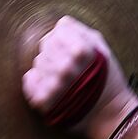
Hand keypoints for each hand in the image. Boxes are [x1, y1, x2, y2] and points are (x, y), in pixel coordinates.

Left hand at [22, 16, 137, 138]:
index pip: (58, 30)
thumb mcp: (103, 48)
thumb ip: (81, 31)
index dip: (67, 39)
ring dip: (48, 68)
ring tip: (64, 80)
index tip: (75, 51)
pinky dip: (36, 82)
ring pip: (38, 62)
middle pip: (46, 44)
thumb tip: (60, 23)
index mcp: (81, 50)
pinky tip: (51, 87)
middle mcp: (65, 67)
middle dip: (56, 53)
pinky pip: (29, 81)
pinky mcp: (43, 101)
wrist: (109, 115)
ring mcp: (52, 84)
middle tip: (70, 67)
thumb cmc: (108, 79)